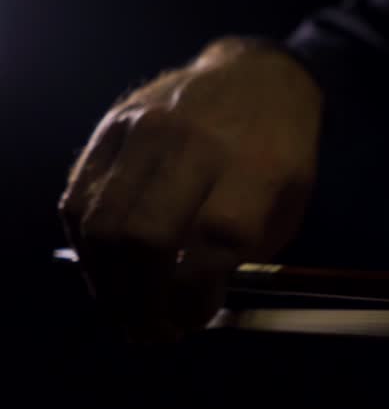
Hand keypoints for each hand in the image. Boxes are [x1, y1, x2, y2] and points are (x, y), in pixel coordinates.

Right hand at [60, 37, 322, 341]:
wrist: (258, 77)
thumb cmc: (281, 153)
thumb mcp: (290, 205)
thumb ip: (246, 256)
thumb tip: (190, 311)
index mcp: (256, 166)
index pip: (214, 242)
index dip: (194, 297)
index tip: (189, 323)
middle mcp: (196, 144)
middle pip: (145, 237)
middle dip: (141, 300)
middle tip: (149, 331)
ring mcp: (145, 129)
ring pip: (101, 223)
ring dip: (106, 283)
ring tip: (124, 311)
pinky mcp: (110, 126)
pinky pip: (78, 198)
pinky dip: (86, 247)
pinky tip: (106, 271)